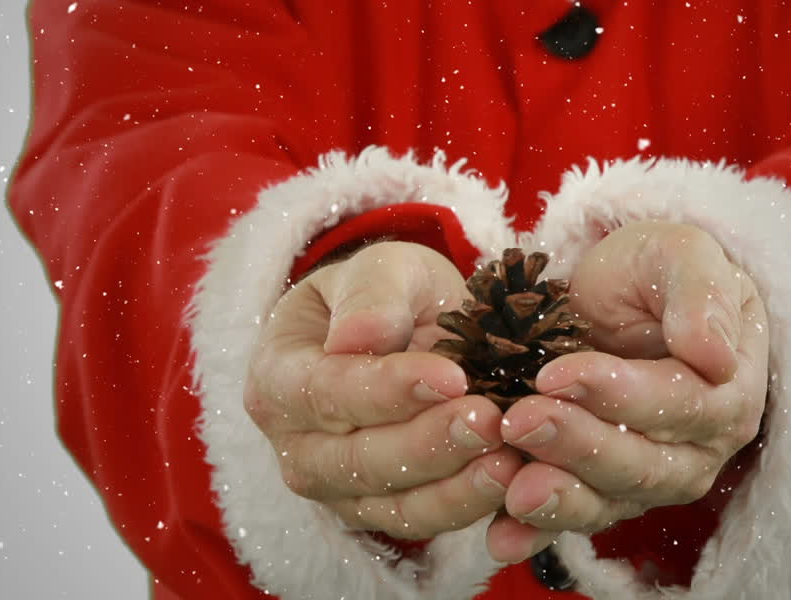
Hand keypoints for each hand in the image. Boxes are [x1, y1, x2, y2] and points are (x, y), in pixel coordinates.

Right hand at [244, 241, 524, 539]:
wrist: (408, 326)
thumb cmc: (387, 293)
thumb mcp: (383, 269)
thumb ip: (372, 296)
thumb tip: (358, 337)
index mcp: (279, 376)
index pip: (327, 391)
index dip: (388, 389)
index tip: (452, 376)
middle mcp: (296, 444)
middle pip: (357, 459)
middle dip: (429, 443)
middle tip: (489, 420)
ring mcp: (337, 487)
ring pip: (392, 502)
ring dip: (454, 486)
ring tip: (507, 459)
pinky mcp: (380, 510)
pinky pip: (422, 521)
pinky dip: (468, 505)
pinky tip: (511, 479)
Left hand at [485, 222, 768, 562]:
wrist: (611, 291)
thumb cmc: (651, 268)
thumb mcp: (678, 253)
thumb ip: (701, 293)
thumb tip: (716, 355)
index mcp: (729, 387)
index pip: (683, 404)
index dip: (620, 395)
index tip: (555, 374)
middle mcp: (699, 445)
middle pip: (647, 463)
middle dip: (579, 446)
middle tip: (518, 421)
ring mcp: (652, 474)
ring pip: (613, 499)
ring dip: (561, 497)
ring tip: (513, 488)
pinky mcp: (605, 491)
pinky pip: (577, 518)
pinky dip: (539, 533)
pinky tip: (502, 537)